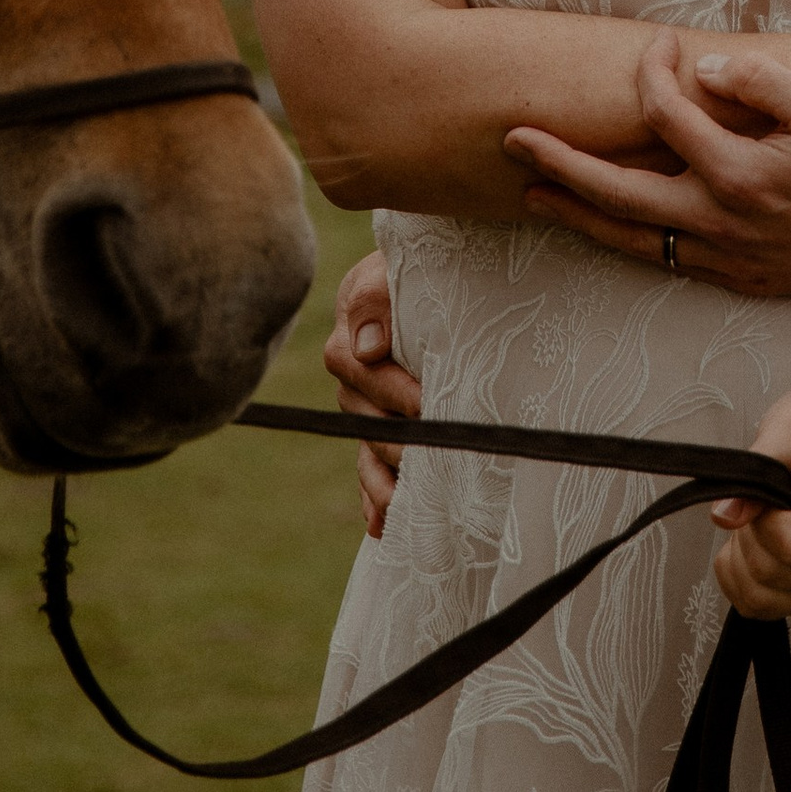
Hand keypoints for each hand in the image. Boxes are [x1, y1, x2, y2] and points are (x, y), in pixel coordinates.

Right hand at [323, 247, 421, 540]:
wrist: (439, 277)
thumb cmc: (424, 266)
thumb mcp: (398, 266)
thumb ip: (376, 295)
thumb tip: (366, 345)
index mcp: (351, 331)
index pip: (354, 365)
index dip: (390, 387)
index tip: (427, 400)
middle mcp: (353, 374)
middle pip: (363, 416)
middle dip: (397, 438)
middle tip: (435, 455)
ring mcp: (366, 406)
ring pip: (367, 449)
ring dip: (387, 478)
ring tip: (412, 502)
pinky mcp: (381, 430)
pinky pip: (368, 470)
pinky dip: (375, 499)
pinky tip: (383, 525)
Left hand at [507, 36, 790, 303]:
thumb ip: (762, 81)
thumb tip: (702, 65)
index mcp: (739, 173)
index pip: (666, 115)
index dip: (651, 72)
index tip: (655, 44)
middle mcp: (721, 221)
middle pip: (616, 193)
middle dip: (559, 165)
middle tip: (512, 139)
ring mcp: (726, 256)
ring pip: (631, 237)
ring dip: (577, 212)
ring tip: (533, 192)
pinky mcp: (739, 277)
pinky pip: (664, 260)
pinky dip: (624, 240)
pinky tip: (610, 227)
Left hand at [709, 379, 790, 624]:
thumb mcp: (786, 433)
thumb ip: (756, 471)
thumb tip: (723, 515)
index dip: (762, 520)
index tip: (765, 491)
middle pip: (775, 574)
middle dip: (750, 534)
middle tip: (759, 500)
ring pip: (763, 599)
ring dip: (743, 559)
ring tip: (756, 520)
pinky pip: (762, 607)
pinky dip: (739, 579)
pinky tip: (747, 544)